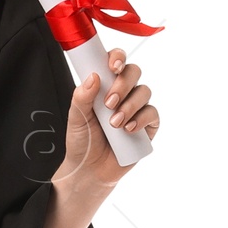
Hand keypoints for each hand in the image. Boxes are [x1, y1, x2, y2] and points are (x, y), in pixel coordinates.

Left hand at [57, 48, 159, 198]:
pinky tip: (128, 129)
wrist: (90, 170)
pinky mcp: (148, 125)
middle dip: (123, 84)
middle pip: (134, 72)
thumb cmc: (82, 141)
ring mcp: (137, 108)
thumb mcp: (76, 117)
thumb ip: (82, 96)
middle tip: (108, 103)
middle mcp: (123, 93)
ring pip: (144, 91)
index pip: (116, 62)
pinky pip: (152, 114)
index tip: (112, 67)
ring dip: (129, 105)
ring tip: (114, 123)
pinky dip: (141, 119)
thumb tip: (93, 76)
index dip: (118, 58)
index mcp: (105, 85)